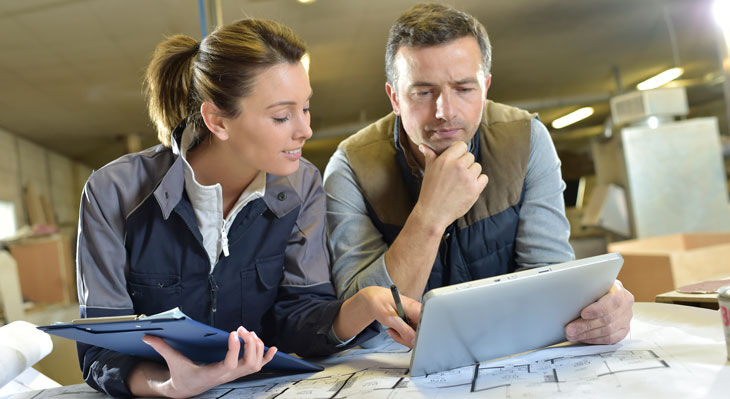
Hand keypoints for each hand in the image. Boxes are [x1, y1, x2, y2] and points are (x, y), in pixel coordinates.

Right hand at [134, 327, 276, 397]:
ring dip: (256, 347)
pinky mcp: (238, 372)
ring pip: (255, 363)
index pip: (230, 364)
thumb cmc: (182, 375)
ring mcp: (235, 375)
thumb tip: (146, 336)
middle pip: (248, 362)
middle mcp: (228, 375)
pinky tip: (272, 348)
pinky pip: (258, 366)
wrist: (187, 389)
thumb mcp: (173, 362)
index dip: (235, 349)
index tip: (233, 332)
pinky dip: (266, 357)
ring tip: (247, 332)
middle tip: (239, 329)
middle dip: (248, 344)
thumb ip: (162, 348)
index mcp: (213, 374)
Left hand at [359, 286, 420, 346]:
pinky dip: (402, 336)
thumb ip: (403, 330)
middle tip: (395, 333)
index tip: (410, 338)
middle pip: (422, 332)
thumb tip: (414, 340)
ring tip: (393, 329)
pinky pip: (411, 334)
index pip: (427, 323)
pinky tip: (395, 330)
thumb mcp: (390, 318)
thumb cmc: (380, 302)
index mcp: (414, 307)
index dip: (421, 333)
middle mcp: (418, 312)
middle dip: (408, 338)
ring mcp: (416, 317)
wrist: (375, 298)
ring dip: (403, 337)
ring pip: (416, 335)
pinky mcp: (412, 322)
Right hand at [415, 142, 487, 229]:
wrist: (433, 212)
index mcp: (445, 159)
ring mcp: (467, 177)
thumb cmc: (430, 190)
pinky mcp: (475, 189)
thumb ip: (429, 155)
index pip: (462, 145)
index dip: (459, 153)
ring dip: (472, 173)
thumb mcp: (429, 170)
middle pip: (470, 156)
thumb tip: (422, 145)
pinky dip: (478, 183)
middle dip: (465, 164)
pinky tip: (468, 188)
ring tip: (460, 183)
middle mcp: (457, 166)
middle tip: (456, 176)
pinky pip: (484, 178)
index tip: (455, 161)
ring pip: (478, 167)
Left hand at [564, 280, 633, 343]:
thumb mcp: (592, 285)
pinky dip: (594, 340)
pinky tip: (582, 338)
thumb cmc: (595, 290)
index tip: (583, 313)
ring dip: (587, 335)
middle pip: (607, 319)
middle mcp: (625, 305)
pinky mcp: (622, 331)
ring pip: (608, 331)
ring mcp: (625, 319)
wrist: (603, 295)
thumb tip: (571, 298)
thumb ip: (586, 290)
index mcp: (619, 291)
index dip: (598, 309)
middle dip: (586, 325)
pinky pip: (610, 339)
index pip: (613, 301)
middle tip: (570, 329)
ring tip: (572, 335)